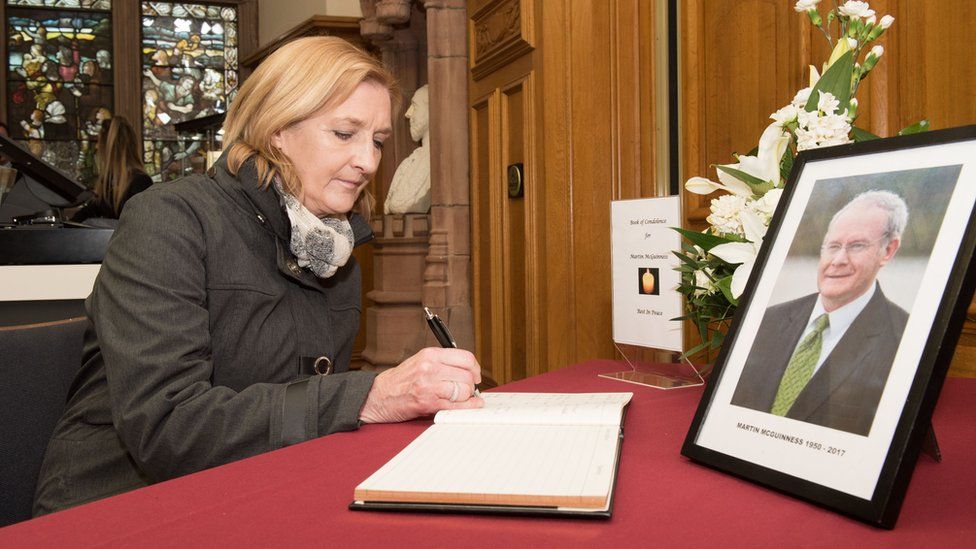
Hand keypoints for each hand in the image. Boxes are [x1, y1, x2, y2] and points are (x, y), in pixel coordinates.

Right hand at [359, 347, 483, 422]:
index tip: (475, 375)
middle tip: (467, 390)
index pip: (466, 358)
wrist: (378, 395)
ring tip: (460, 398)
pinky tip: (468, 406)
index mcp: (430, 355)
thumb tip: (469, 371)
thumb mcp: (421, 361)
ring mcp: (429, 386)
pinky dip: (466, 408)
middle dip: (471, 385)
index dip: (475, 369)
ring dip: (467, 397)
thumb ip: (443, 363)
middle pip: (467, 376)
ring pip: (464, 391)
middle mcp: (430, 368)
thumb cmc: (400, 381)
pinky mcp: (427, 403)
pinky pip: (455, 406)